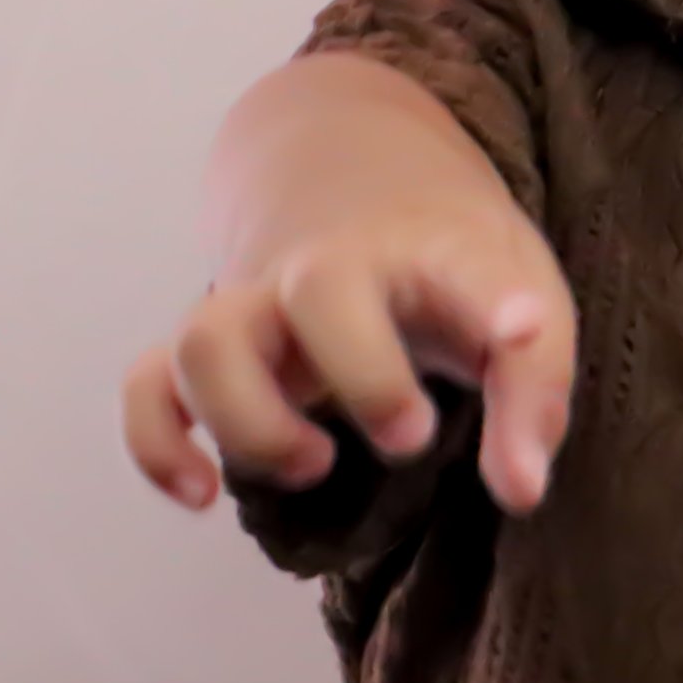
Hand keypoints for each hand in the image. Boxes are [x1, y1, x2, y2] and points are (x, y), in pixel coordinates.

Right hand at [123, 143, 574, 517]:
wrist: (362, 189)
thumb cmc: (451, 266)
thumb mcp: (521, 303)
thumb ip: (532, 392)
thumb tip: (521, 488)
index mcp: (422, 251)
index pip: (461, 268)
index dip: (496, 307)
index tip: (522, 334)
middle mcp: (327, 270)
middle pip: (315, 288)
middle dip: (361, 372)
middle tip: (411, 439)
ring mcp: (258, 306)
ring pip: (205, 338)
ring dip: (247, 419)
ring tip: (313, 464)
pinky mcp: (215, 350)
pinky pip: (150, 383)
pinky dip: (158, 442)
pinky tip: (203, 493)